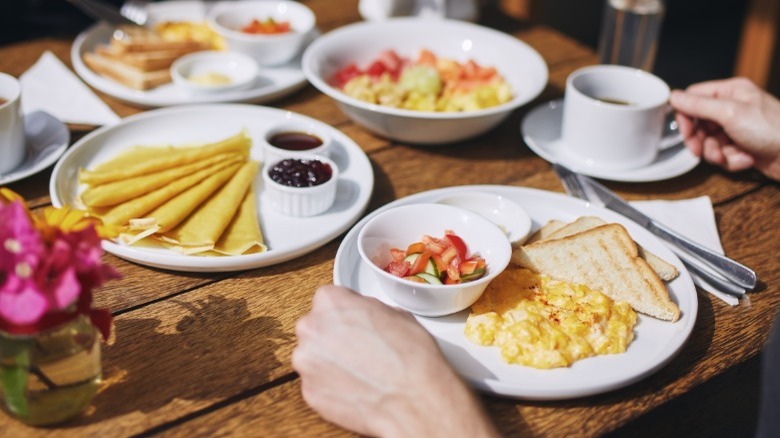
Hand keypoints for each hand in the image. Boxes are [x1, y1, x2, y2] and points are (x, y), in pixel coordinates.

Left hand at [292, 285, 497, 437]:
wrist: (414, 400)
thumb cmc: (411, 357)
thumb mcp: (397, 313)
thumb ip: (368, 310)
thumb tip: (365, 317)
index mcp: (330, 302)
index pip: (330, 299)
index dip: (347, 313)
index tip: (357, 323)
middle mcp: (311, 329)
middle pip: (317, 327)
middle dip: (334, 336)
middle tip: (361, 348)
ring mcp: (306, 362)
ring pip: (314, 357)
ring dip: (331, 362)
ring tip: (361, 371)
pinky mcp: (308, 392)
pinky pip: (317, 383)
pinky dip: (332, 386)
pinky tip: (356, 388)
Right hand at [670, 77, 779, 180]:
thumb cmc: (773, 129)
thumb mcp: (730, 113)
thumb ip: (699, 105)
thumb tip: (674, 96)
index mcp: (730, 92)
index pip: (694, 98)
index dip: (686, 116)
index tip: (686, 132)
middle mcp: (732, 108)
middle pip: (698, 124)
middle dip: (700, 141)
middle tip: (701, 150)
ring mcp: (736, 128)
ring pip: (708, 143)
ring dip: (716, 153)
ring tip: (730, 155)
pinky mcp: (741, 146)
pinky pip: (723, 155)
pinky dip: (732, 160)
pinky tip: (746, 159)